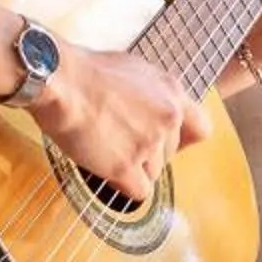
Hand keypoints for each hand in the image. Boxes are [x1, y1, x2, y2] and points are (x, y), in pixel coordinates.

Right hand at [26, 43, 209, 197]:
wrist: (60, 81)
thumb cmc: (85, 71)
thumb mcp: (132, 70)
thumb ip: (151, 94)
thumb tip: (149, 108)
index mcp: (171, 92)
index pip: (201, 129)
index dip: (182, 140)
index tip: (165, 142)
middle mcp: (168, 118)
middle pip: (169, 155)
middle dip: (147, 153)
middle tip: (118, 141)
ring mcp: (149, 144)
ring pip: (151, 173)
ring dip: (130, 167)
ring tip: (104, 147)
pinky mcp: (126, 166)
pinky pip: (139, 192)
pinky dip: (123, 185)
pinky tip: (106, 169)